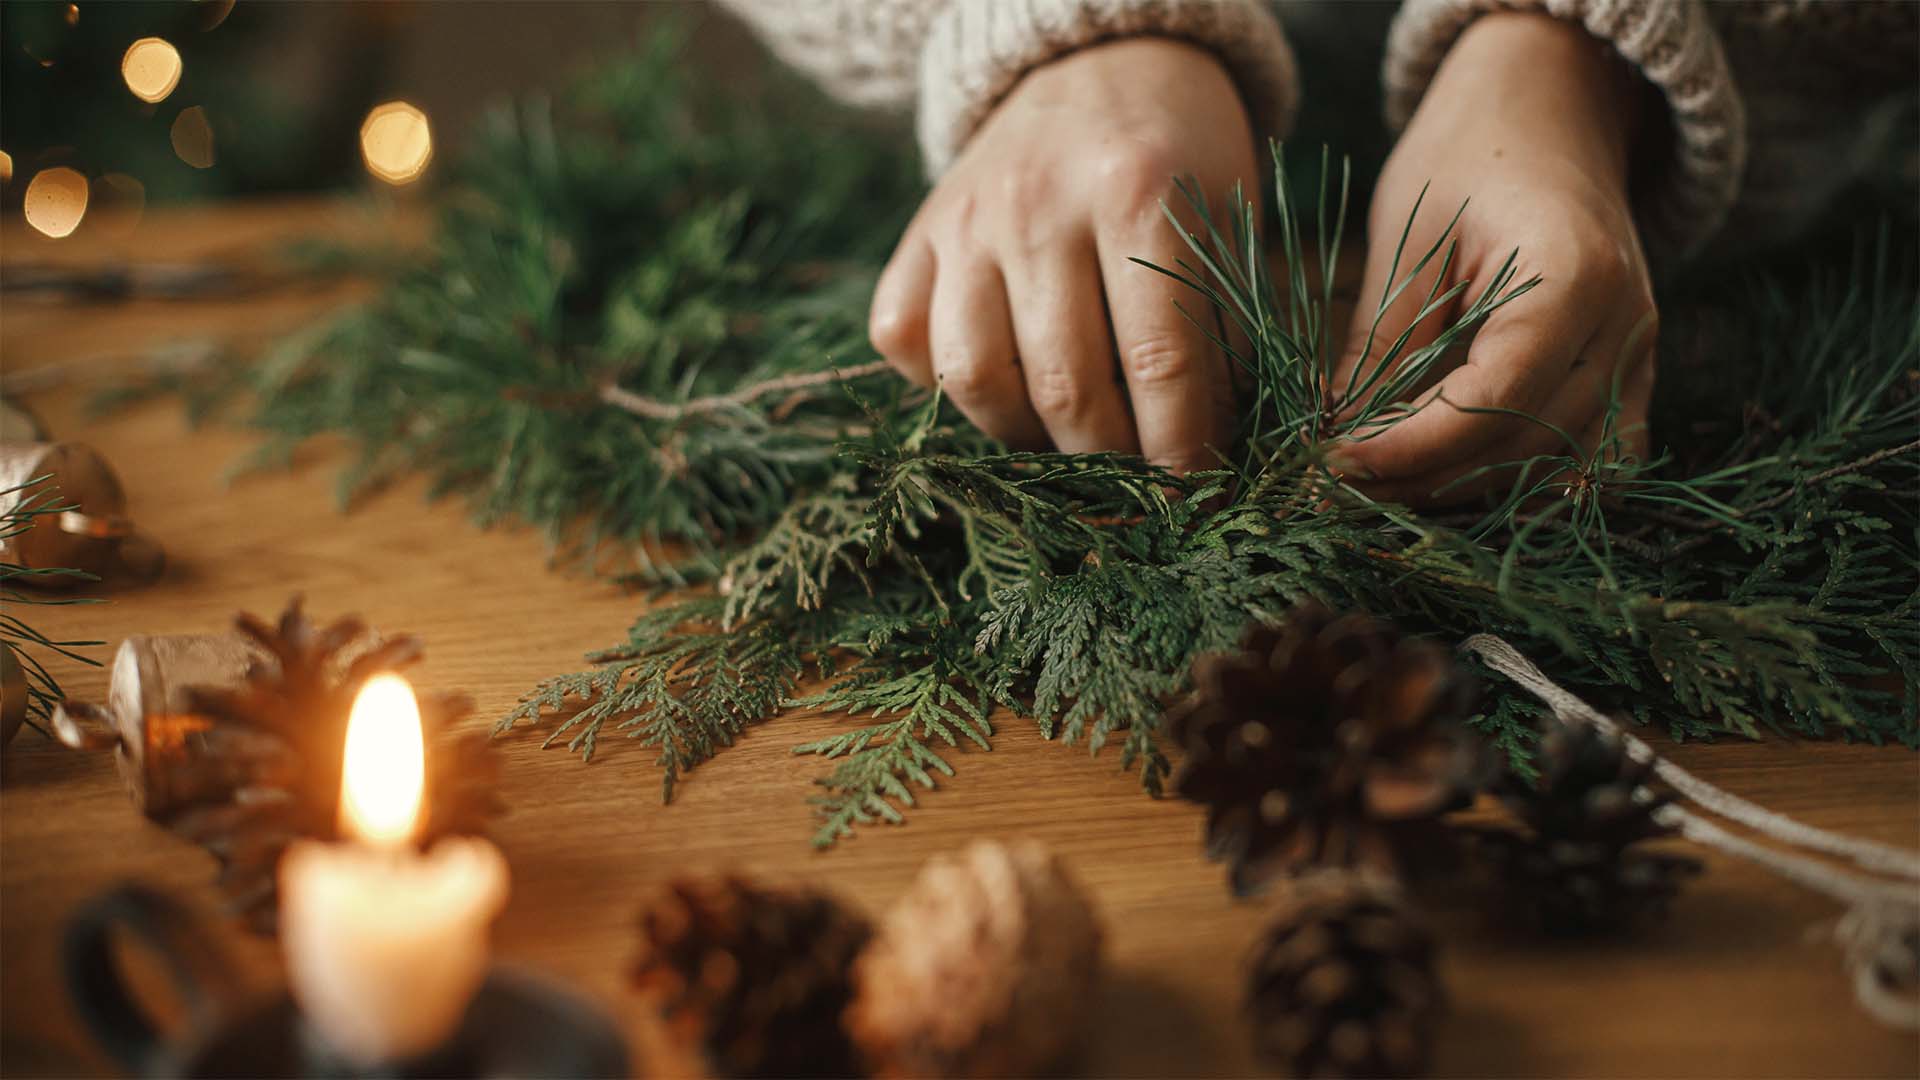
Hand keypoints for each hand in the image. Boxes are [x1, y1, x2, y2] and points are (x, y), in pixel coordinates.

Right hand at [868, 38, 1256, 472]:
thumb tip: (1209, 454)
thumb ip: (1222, 330)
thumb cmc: (1180, 157)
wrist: (1096, 62)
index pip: (1160, 361)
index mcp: (1136, 192)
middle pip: (1063, 386)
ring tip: (1067, 439)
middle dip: (1108, 459)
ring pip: (972, 378)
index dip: (1182, 447)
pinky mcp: (917, 235)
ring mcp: (965, 221)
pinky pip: (900, 340)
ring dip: (1024, 436)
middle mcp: (1038, 205)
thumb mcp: (1227, 221)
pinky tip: (996, 382)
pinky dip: (939, 386)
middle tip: (1138, 474)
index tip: (1199, 491)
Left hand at [1331, 13, 1656, 504]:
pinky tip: (1451, 481)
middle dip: (1425, 478)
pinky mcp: (1632, 374)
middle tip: (1337, 483)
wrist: (1550, 108)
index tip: (1335, 462)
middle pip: (1525, 443)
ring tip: (1382, 488)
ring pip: (1562, 471)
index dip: (1411, 448)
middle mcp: (1626, 324)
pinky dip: (1526, 483)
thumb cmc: (1468, 154)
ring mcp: (1641, 354)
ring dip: (1469, 490)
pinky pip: (1594, 461)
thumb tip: (1336, 434)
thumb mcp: (1408, 232)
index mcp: (1574, 273)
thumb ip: (1381, 339)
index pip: (1494, 399)